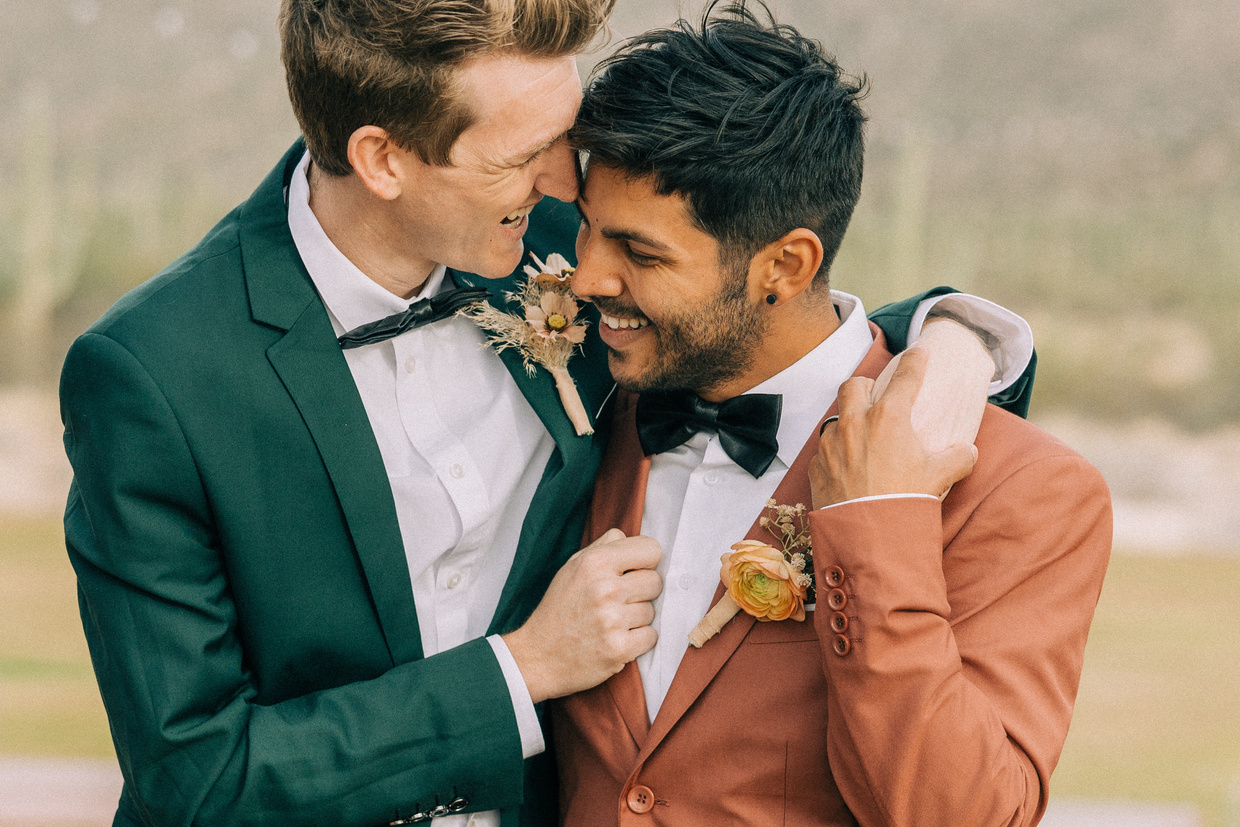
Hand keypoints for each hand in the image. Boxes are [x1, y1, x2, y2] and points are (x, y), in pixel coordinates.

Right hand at [503, 528, 661, 702]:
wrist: (537, 656)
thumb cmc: (559, 608)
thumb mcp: (572, 567)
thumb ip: (603, 546)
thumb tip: (629, 537)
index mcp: (595, 562)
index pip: (651, 549)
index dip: (644, 562)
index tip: (633, 573)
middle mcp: (605, 588)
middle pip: (655, 581)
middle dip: (641, 592)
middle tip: (618, 601)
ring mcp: (612, 620)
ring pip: (653, 611)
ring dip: (637, 618)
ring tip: (612, 622)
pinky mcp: (619, 649)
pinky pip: (651, 636)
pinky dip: (638, 640)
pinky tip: (617, 638)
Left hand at [810, 347, 978, 508]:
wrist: (868, 536)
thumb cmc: (905, 502)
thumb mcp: (939, 477)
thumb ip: (957, 458)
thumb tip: (966, 451)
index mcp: (888, 418)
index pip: (905, 377)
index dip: (915, 361)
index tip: (919, 351)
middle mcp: (855, 423)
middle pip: (855, 385)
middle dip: (866, 386)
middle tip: (877, 397)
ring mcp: (831, 444)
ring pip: (837, 418)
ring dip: (849, 422)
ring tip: (863, 438)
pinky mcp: (816, 466)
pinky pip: (825, 450)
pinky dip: (836, 453)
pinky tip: (847, 467)